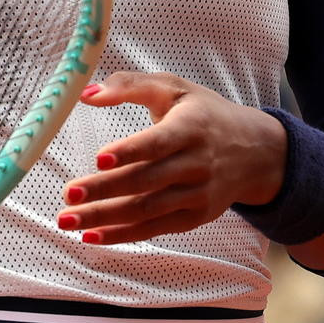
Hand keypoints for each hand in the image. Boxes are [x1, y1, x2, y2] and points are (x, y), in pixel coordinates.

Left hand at [58, 71, 287, 244]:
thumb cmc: (204, 114)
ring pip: (147, 210)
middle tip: (68, 195)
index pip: (159, 142)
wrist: (255, 152)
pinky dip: (123, 235)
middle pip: (146, 180)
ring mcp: (198, 194)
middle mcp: (198, 164)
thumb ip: (129, 85)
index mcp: (192, 127)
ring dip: (105, 217)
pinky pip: (155, 229)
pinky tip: (92, 236)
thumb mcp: (174, 88)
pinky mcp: (194, 217)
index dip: (130, 151)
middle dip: (104, 190)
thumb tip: (87, 94)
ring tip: (68, 220)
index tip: (99, 158)